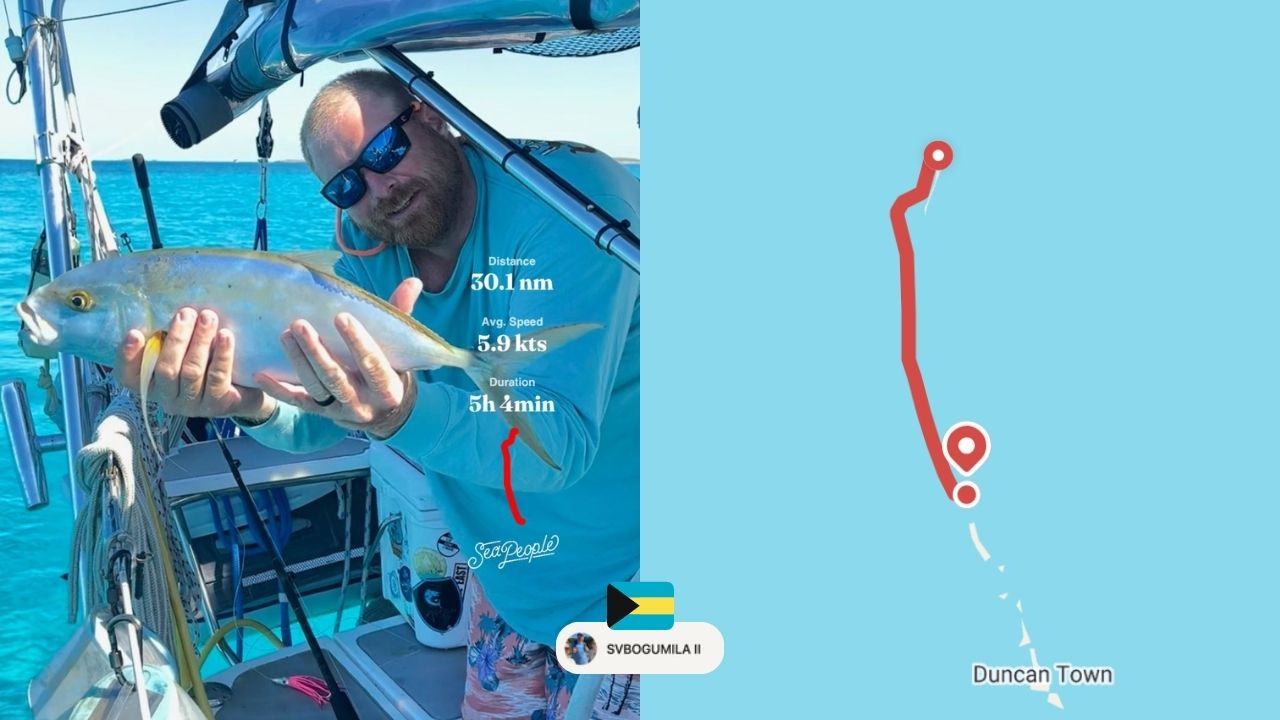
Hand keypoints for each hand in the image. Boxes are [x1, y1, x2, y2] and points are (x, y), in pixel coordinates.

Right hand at [115, 308, 273, 420]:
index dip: (128, 356)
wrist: (243, 389)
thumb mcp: (183, 351)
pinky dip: (222, 355)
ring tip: (208, 317)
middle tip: (187, 313)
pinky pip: (218, 377)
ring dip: (200, 341)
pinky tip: (225, 336)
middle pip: (166, 369)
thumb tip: (167, 312)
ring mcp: (192, 405)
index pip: (130, 376)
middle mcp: (168, 399)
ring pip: (192, 372)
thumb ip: (168, 338)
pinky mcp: (217, 405)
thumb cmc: (204, 362)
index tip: (134, 333)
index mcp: (151, 385)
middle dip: (177, 338)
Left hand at [257, 278, 422, 438]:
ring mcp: (340, 410)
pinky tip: (261, 374)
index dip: (357, 341)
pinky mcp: (322, 413)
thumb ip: (402, 315)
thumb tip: (413, 281)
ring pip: (316, 387)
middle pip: (337, 377)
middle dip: (317, 351)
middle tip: (299, 324)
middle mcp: (364, 403)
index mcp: (388, 387)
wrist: (387, 413)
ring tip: (285, 335)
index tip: (341, 317)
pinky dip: (279, 390)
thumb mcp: (402, 348)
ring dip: (299, 362)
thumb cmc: (393, 369)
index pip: (373, 363)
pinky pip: (298, 402)